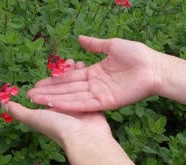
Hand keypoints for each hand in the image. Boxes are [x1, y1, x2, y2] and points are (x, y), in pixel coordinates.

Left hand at [5, 61, 111, 147]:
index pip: (50, 91)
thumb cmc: (59, 128)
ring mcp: (82, 107)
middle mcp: (67, 109)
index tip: (53, 67)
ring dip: (77, 74)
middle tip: (66, 61)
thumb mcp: (34, 118)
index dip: (51, 80)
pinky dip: (89, 78)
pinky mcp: (95, 106)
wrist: (85, 138)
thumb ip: (19, 111)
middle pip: (65, 87)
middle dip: (65, 74)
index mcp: (53, 111)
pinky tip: (87, 68)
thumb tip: (3, 103)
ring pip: (79, 86)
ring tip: (76, 61)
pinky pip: (91, 90)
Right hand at [27, 35, 162, 111]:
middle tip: (31, 94)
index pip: (70, 77)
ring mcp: (101, 95)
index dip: (54, 80)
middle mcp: (95, 85)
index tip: (38, 83)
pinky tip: (55, 105)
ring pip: (74, 98)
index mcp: (95, 72)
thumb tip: (79, 39)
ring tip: (37, 101)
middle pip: (68, 89)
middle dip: (50, 92)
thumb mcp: (112, 46)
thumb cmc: (137, 55)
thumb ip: (95, 45)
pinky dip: (71, 105)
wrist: (154, 67)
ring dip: (55, 99)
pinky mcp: (107, 103)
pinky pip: (86, 104)